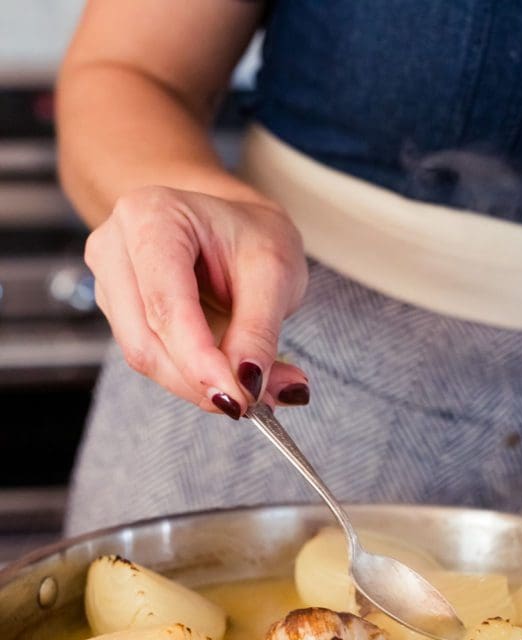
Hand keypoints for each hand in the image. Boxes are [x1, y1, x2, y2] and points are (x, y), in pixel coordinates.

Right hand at [84, 185, 309, 415]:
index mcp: (150, 217)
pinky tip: (230, 376)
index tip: (240, 398)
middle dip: (202, 382)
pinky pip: (151, 359)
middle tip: (259, 401)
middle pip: (146, 342)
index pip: (165, 306)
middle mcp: (115, 247)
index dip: (200, 361)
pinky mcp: (118, 313)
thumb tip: (247, 385)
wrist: (234, 227)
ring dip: (200, 386)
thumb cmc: (252, 236)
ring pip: (145, 358)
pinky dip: (194, 378)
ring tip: (257, 389)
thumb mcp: (274, 271)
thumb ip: (258, 330)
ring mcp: (110, 282)